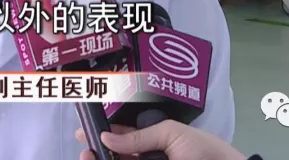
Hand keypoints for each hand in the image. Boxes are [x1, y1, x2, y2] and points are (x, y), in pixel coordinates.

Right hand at [75, 121, 245, 159]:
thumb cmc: (204, 150)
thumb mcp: (170, 134)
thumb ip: (138, 137)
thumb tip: (107, 137)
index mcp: (154, 143)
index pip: (123, 139)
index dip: (103, 135)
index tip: (84, 132)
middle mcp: (149, 158)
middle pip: (117, 155)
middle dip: (98, 151)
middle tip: (84, 148)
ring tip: (88, 156)